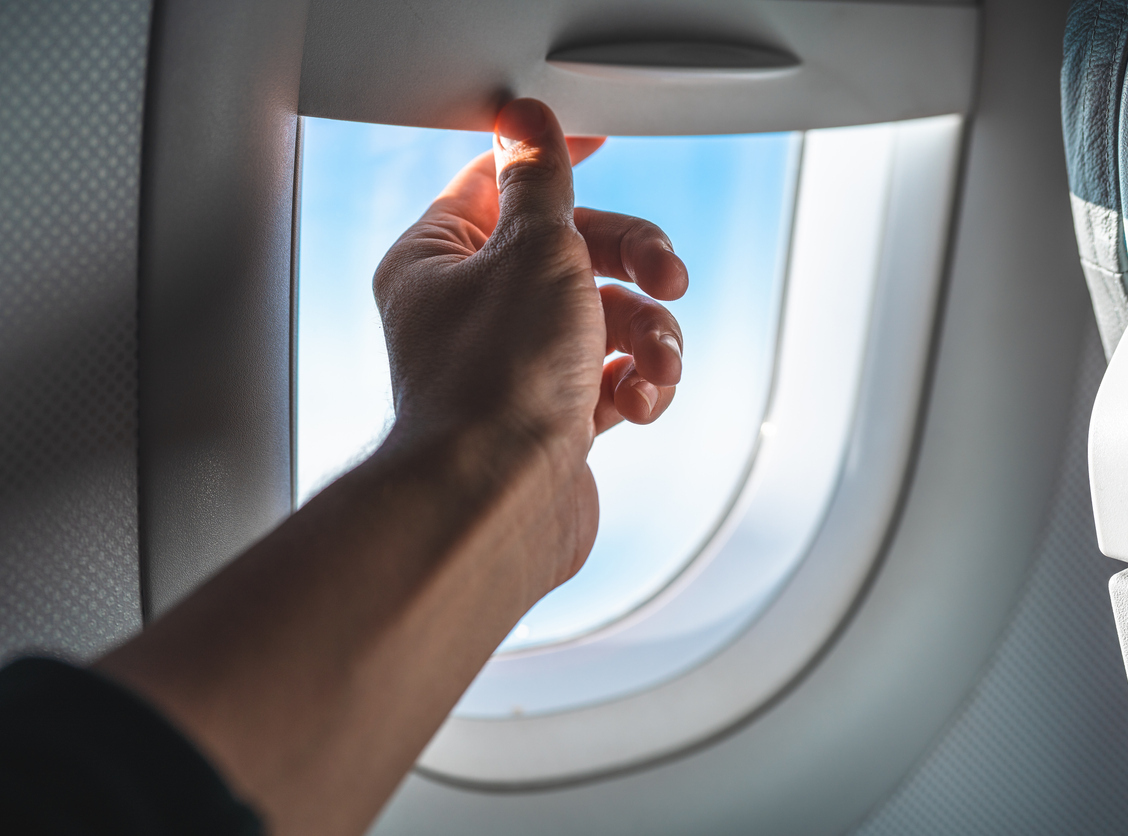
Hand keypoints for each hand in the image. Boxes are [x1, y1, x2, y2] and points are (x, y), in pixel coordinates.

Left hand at [373, 98, 688, 582]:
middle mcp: (473, 311)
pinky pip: (613, 376)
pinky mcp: (554, 416)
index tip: (602, 144)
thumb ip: (540, 181)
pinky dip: (638, 384)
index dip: (554, 162)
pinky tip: (640, 402)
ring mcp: (516, 366)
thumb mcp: (533, 249)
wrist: (502, 502)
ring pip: (606, 318)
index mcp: (441, 260)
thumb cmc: (501, 378)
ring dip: (649, 334)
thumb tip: (526, 119)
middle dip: (633, 263)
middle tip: (668, 276)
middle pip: (573, 251)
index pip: (498, 184)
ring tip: (654, 366)